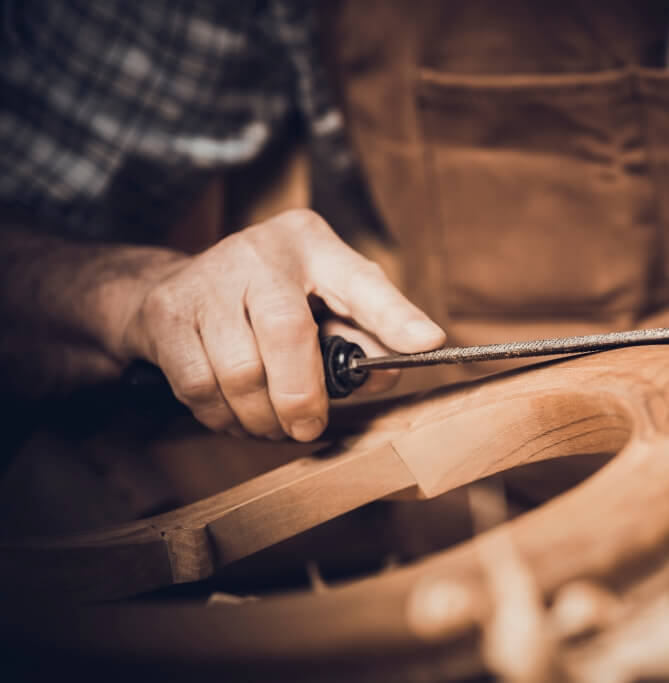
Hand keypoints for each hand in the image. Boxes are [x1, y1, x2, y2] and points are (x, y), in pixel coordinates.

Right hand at [117, 209, 444, 441]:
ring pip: (240, 371)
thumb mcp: (327, 298)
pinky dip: (224, 417)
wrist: (178, 287)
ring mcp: (207, 279)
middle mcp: (260, 252)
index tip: (428, 343)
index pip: (361, 280)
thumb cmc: (271, 299)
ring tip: (272, 423)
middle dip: (302, 396)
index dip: (394, 315)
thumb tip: (390, 374)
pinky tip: (238, 414)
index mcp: (313, 245)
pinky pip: (200, 387)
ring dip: (261, 417)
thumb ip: (367, 333)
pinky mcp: (167, 314)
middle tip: (308, 426)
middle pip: (287, 333)